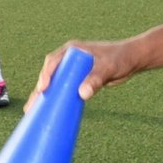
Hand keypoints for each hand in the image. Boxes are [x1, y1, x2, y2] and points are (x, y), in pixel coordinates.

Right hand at [24, 39, 139, 112]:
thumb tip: (82, 94)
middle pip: (49, 75)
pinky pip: (63, 89)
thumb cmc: (120, 59)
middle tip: (31, 106)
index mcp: (72, 51)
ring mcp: (72, 70)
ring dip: (44, 97)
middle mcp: (68, 59)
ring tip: (31, 111)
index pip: (53, 62)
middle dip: (39, 90)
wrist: (131, 60)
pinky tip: (47, 110)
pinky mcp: (77, 80)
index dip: (46, 76)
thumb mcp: (107, 68)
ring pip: (54, 84)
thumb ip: (95, 79)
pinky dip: (55, 98)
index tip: (43, 89)